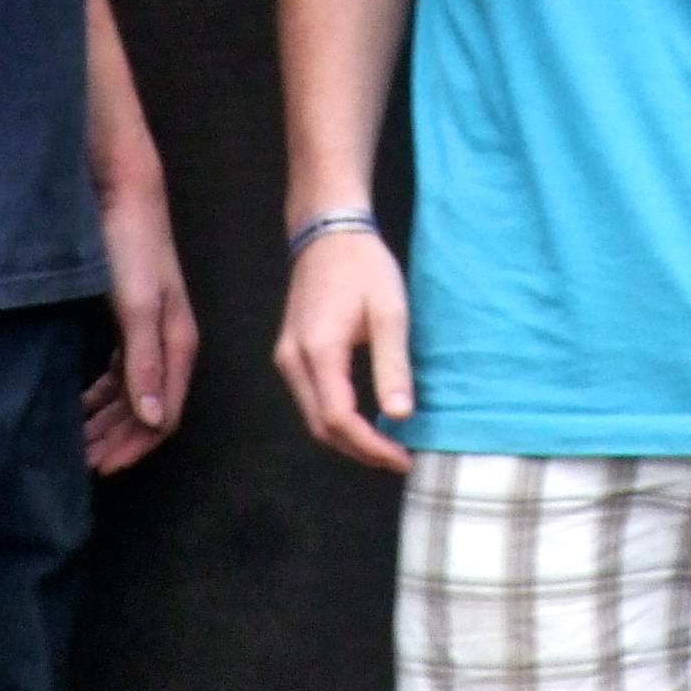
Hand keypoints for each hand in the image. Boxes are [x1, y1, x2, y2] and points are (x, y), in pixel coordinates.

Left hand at [86, 177, 196, 475]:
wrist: (122, 193)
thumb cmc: (131, 246)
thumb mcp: (137, 306)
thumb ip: (144, 363)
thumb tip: (152, 420)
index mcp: (177, 344)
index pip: (163, 415)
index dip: (135, 446)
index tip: (100, 470)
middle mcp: (168, 343)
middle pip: (147, 409)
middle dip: (117, 440)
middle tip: (80, 466)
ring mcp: (149, 332)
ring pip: (131, 393)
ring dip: (107, 421)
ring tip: (76, 444)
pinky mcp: (130, 319)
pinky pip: (119, 373)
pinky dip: (100, 395)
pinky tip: (79, 405)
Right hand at [273, 228, 414, 474]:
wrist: (328, 232)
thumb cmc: (363, 266)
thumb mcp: (389, 312)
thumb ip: (392, 365)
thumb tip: (399, 416)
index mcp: (318, 351)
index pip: (339, 419)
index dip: (371, 447)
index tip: (404, 458)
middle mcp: (293, 361)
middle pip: (321, 427)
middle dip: (360, 450)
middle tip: (399, 458)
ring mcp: (287, 358)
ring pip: (313, 417)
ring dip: (348, 437)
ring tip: (387, 445)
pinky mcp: (291, 353)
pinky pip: (311, 399)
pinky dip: (336, 418)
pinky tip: (365, 420)